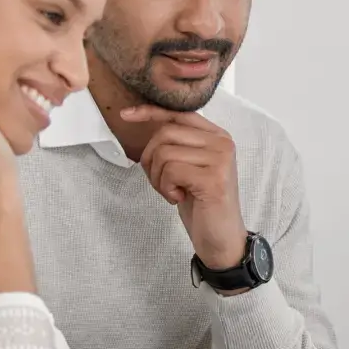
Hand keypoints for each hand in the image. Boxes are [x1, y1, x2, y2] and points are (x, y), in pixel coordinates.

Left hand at [120, 105, 246, 271]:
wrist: (221, 236)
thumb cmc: (202, 202)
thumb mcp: (190, 166)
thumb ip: (178, 143)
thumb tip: (146, 122)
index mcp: (217, 136)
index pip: (178, 113)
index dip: (150, 112)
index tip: (126, 115)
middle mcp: (222, 143)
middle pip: (165, 134)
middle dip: (151, 159)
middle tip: (162, 182)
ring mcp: (220, 159)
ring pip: (164, 153)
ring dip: (158, 178)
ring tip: (173, 191)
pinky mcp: (213, 178)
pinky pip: (170, 171)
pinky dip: (166, 188)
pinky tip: (179, 198)